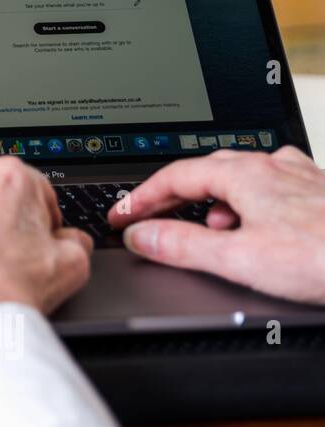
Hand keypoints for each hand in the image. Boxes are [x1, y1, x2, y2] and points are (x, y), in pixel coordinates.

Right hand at [108, 146, 324, 303]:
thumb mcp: (240, 259)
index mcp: (245, 175)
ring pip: (244, 176)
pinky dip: (251, 204)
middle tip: (151, 219)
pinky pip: (273, 188)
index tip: (123, 216)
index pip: (175, 175)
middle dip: (174, 195)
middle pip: (207, 169)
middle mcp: (273, 168)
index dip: (141, 197)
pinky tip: (260, 226)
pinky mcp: (322, 195)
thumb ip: (183, 246)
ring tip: (210, 231)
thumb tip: (142, 235)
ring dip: (215, 199)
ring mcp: (301, 179)